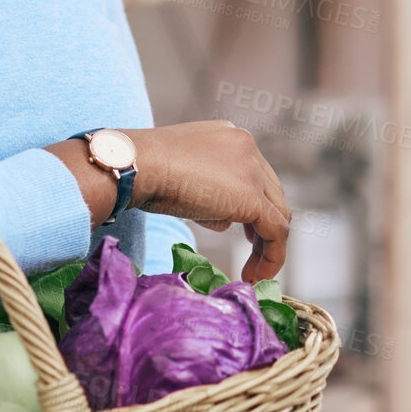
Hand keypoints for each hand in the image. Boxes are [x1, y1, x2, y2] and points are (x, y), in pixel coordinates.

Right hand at [129, 121, 290, 282]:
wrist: (134, 165)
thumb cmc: (142, 169)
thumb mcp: (182, 172)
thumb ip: (207, 188)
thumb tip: (221, 217)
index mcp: (230, 136)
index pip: (253, 174)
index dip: (253, 204)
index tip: (244, 230)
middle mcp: (247, 147)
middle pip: (271, 192)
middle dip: (263, 225)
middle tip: (252, 250)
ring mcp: (252, 170)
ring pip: (277, 213)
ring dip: (268, 246)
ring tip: (254, 272)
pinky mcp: (252, 196)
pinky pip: (275, 231)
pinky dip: (272, 256)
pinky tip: (256, 275)